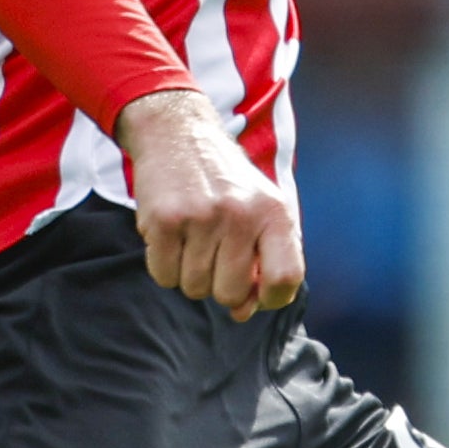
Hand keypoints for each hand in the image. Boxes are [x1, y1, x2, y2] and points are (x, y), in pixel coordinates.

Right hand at [121, 86, 300, 319]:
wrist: (178, 134)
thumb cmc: (224, 183)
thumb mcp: (261, 209)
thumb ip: (266, 261)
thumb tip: (244, 313)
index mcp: (275, 213)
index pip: (285, 280)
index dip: (269, 299)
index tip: (254, 293)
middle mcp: (242, 214)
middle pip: (231, 294)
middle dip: (219, 286)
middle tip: (213, 254)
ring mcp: (202, 217)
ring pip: (194, 288)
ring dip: (189, 274)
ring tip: (191, 239)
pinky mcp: (166, 219)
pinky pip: (163, 276)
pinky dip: (164, 266)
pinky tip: (171, 237)